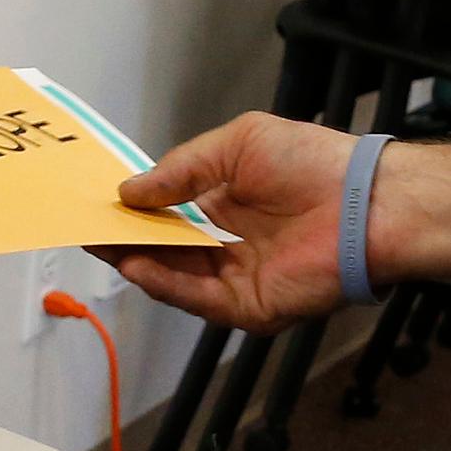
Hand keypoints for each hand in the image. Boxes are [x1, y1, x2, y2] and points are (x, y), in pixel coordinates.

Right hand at [99, 111, 359, 333]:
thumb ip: (182, 170)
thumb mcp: (237, 145)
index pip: (167, 211)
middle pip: (163, 248)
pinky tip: (138, 266)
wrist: (365, 201)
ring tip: (102, 244)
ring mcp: (236, 277)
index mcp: (224, 202)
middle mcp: (226, 242)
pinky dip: (166, 285)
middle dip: (124, 238)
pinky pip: (197, 298)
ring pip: (173, 276)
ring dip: (136, 262)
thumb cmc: (312, 163)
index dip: (133, 207)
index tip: (95, 200)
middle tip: (85, 226)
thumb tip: (130, 190)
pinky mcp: (249, 305)